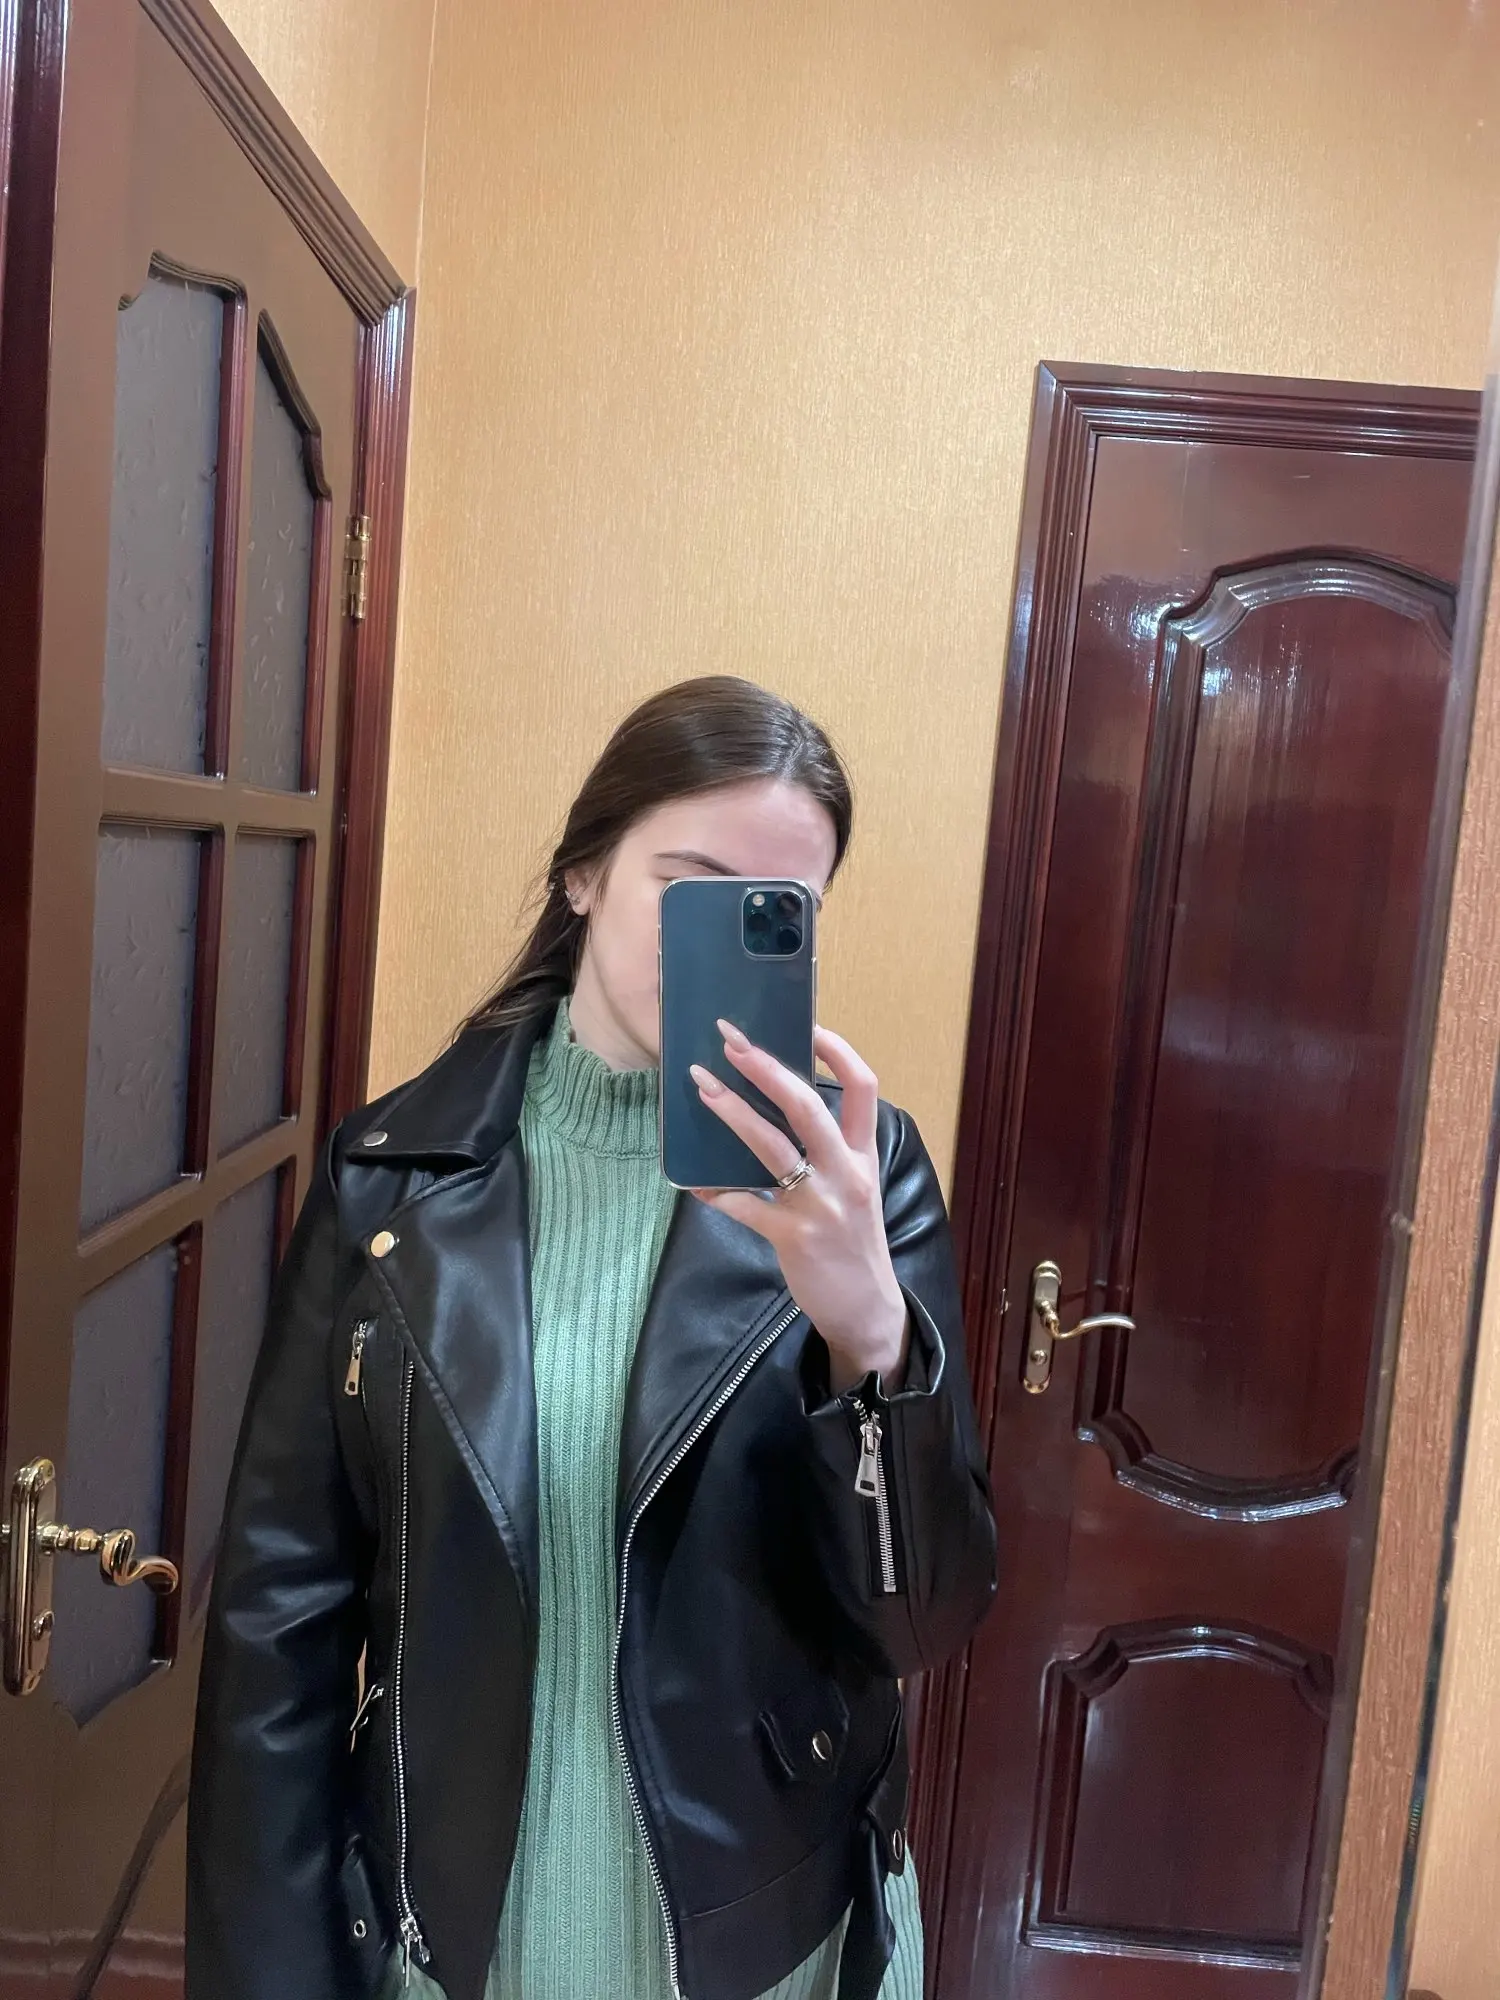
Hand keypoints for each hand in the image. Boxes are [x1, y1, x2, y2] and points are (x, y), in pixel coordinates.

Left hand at [687, 1019, 909, 1393]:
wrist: (868, 1310)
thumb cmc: (854, 1243)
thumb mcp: (855, 1189)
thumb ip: (828, 1152)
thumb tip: (776, 1111)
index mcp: (863, 1155)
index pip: (863, 1087)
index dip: (837, 1050)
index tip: (808, 1025)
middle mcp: (846, 1172)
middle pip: (808, 1104)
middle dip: (766, 1068)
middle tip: (731, 1042)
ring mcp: (821, 1204)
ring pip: (772, 1145)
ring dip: (733, 1111)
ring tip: (702, 1085)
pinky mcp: (794, 1236)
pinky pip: (746, 1205)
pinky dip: (718, 1192)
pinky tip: (695, 1184)